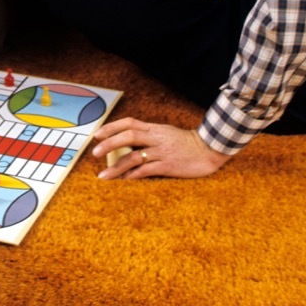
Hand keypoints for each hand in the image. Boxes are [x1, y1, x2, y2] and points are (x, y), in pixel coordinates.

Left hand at [91, 117, 231, 178]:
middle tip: (95, 154)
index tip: (97, 135)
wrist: (209, 150)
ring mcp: (162, 152)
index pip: (129, 123)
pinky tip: (123, 181)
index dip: (111, 127)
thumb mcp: (166, 133)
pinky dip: (132, 176)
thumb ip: (148, 135)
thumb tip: (127, 140)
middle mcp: (156, 138)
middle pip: (128, 136)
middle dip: (109, 144)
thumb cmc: (186, 143)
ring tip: (103, 176)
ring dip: (116, 167)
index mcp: (155, 128)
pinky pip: (146, 170)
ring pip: (134, 157)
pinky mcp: (168, 166)